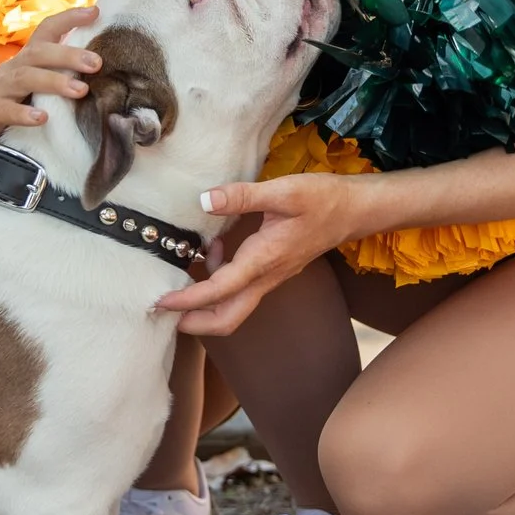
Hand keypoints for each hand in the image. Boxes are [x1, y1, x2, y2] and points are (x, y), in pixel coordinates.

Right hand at [0, 5, 100, 140]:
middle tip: (96, 63)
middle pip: (39, 53)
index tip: (95, 11)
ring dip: (54, 82)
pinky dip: (23, 113)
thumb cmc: (13, 106)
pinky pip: (5, 110)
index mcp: (27, 59)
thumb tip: (101, 68)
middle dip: (69, 55)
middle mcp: (13, 68)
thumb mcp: (36, 87)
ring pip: (25, 78)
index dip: (69, 18)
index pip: (47, 30)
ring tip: (80, 91)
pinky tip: (42, 118)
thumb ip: (60, 75)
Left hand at [154, 173, 362, 334]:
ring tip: (185, 268)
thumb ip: (242, 196)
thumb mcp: (284, 191)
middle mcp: (267, 277)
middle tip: (163, 312)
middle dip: (194, 323)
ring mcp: (271, 277)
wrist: (355, 210)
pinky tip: (217, 247)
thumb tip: (204, 200)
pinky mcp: (273, 271)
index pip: (219, 291)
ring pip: (234, 306)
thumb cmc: (323, 199)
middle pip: (228, 319)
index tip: (160, 302)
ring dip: (205, 299)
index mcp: (265, 260)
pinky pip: (241, 288)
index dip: (187, 301)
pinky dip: (220, 278)